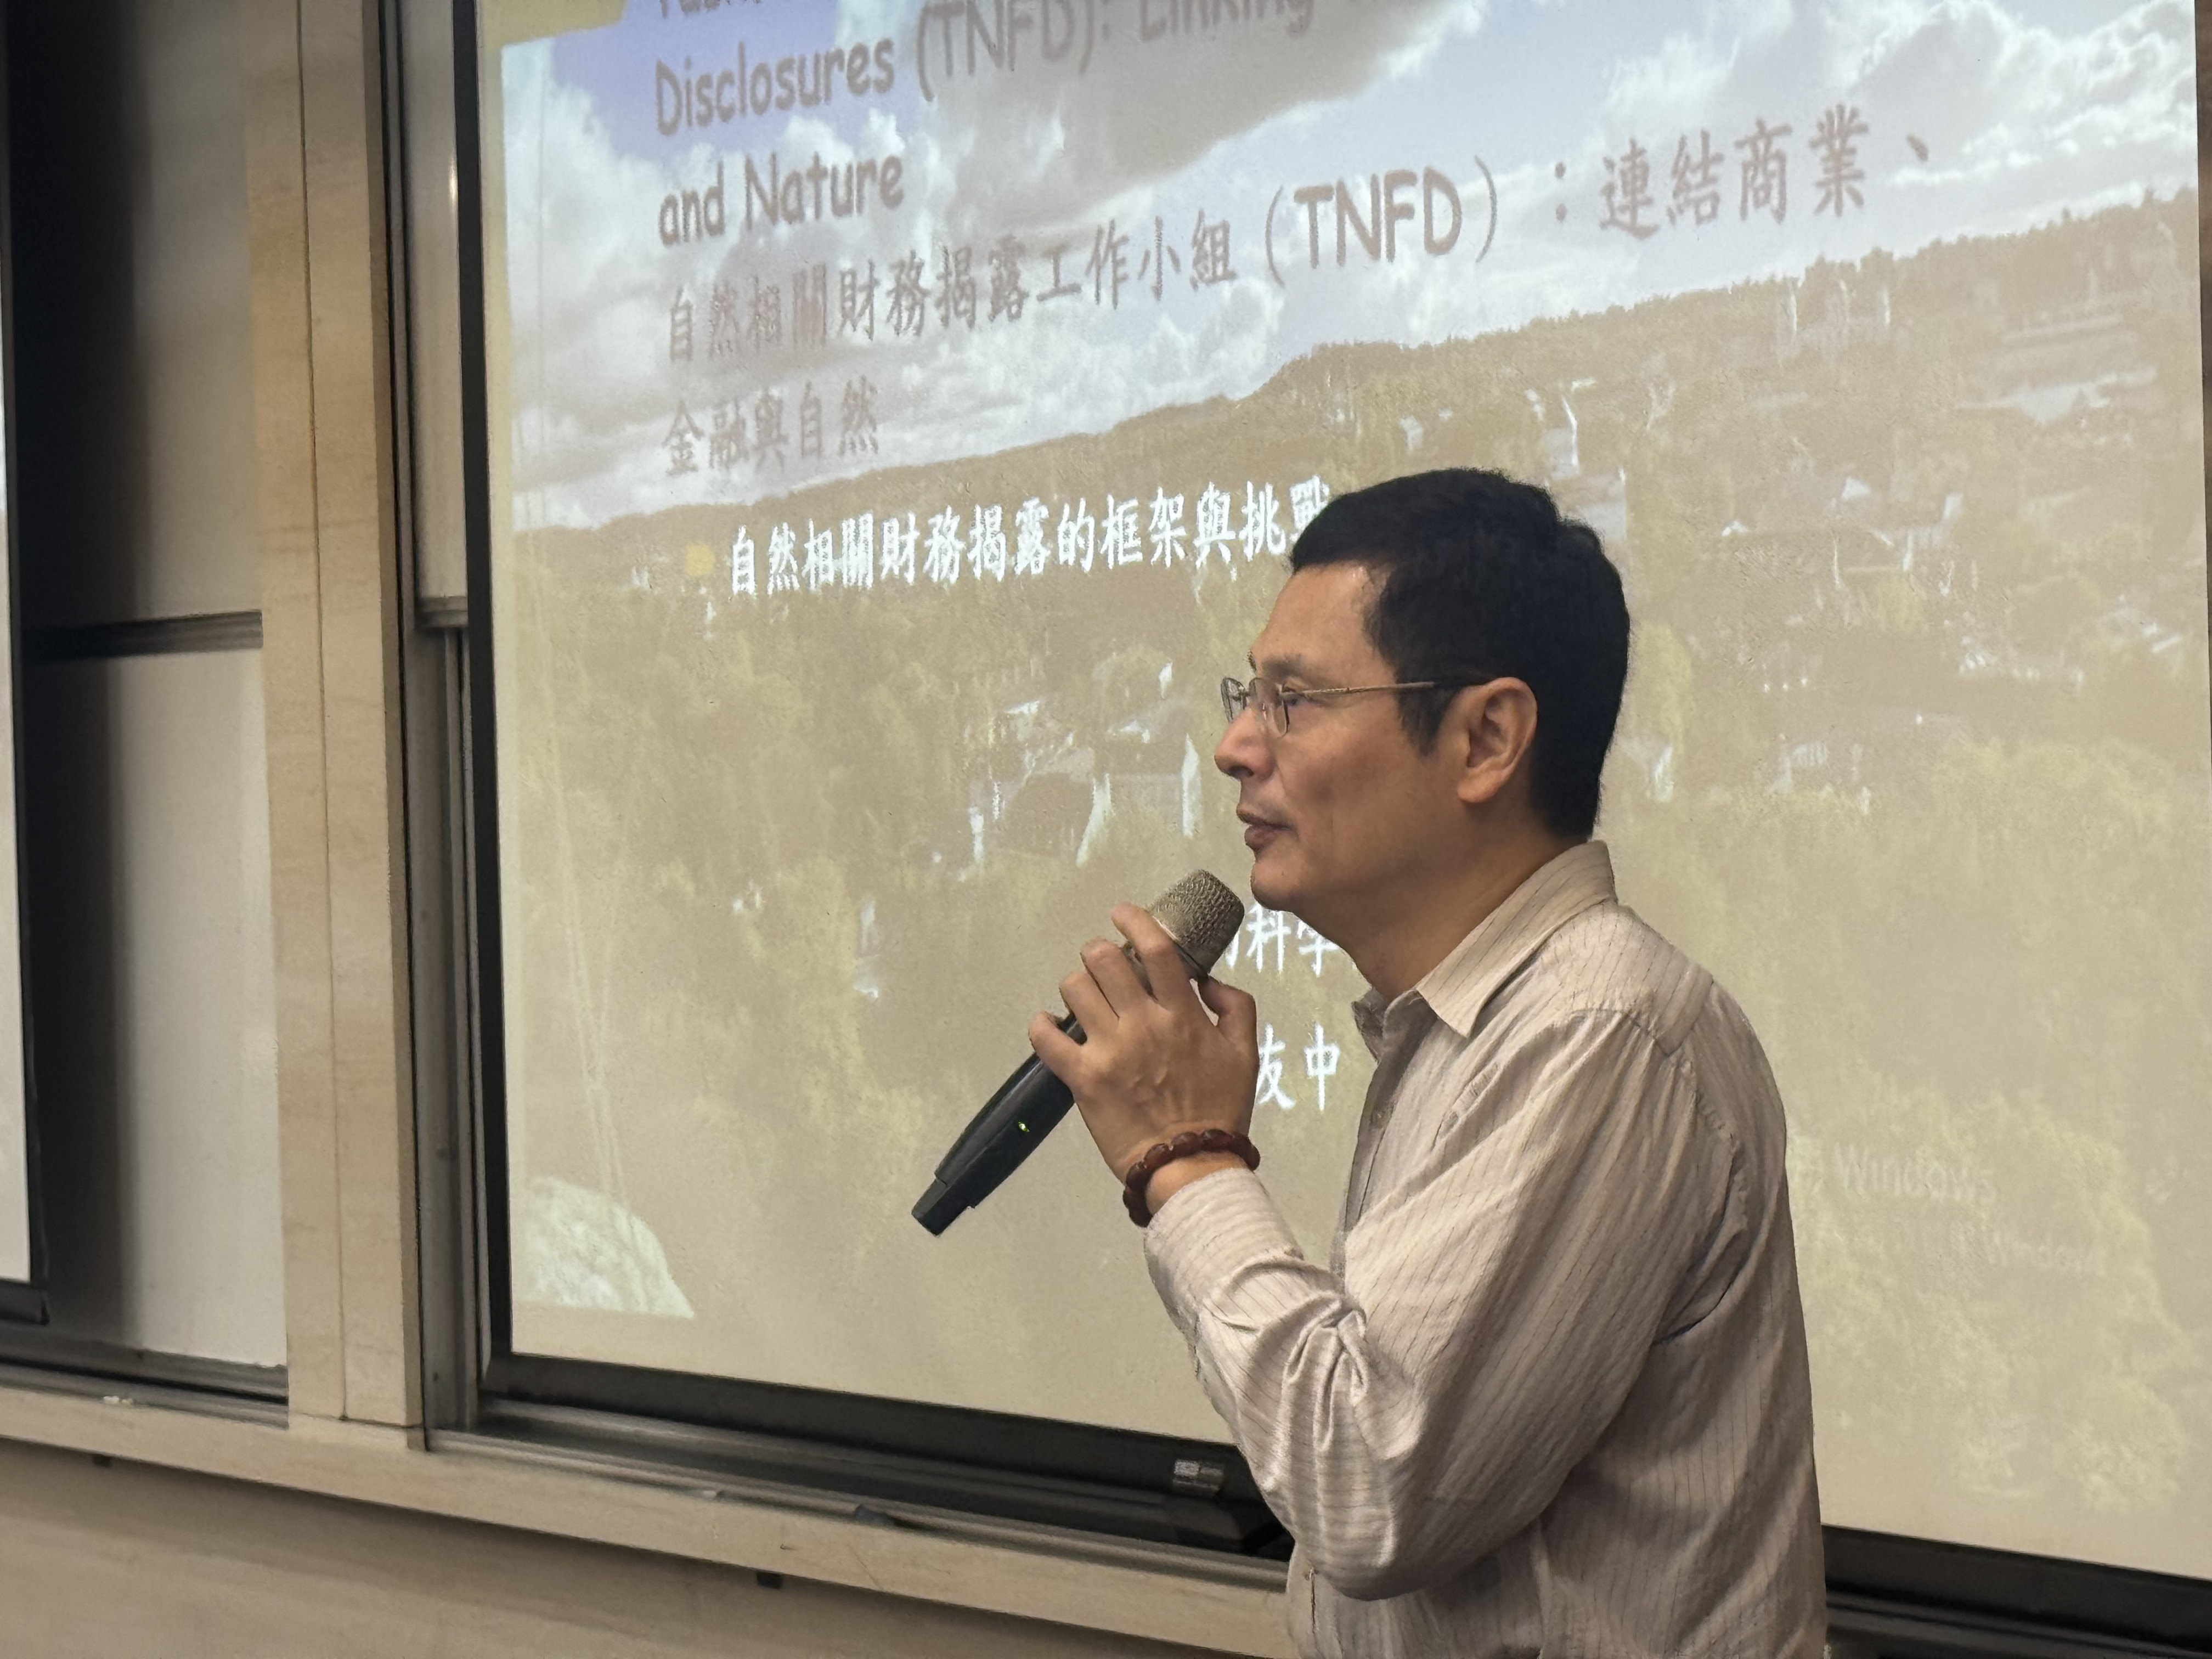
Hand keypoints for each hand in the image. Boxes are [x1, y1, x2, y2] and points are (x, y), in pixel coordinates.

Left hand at [1028, 903, 1259, 1188]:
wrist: (1191, 1166)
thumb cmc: (1218, 1112)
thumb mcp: (1246, 1055)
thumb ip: (1236, 1007)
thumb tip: (1209, 980)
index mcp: (1182, 1016)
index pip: (1155, 949)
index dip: (1134, 921)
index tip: (1122, 913)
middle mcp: (1143, 1026)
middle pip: (1104, 960)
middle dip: (1099, 953)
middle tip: (1102, 965)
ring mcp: (1109, 1052)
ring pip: (1074, 989)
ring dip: (1076, 986)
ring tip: (1084, 999)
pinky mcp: (1083, 1080)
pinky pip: (1046, 1039)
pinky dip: (1041, 1025)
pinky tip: (1049, 1026)